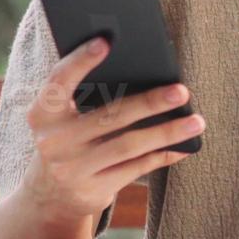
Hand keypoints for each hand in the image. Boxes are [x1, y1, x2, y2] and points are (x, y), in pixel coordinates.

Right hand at [19, 36, 202, 221]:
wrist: (49, 197)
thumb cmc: (67, 142)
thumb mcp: (62, 120)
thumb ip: (85, 96)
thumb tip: (143, 71)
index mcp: (42, 114)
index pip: (59, 81)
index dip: (80, 61)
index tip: (105, 41)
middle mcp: (53, 142)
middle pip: (109, 116)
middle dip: (150, 103)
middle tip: (181, 91)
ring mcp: (72, 169)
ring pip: (129, 145)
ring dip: (167, 132)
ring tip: (196, 121)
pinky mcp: (93, 190)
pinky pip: (136, 168)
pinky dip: (163, 155)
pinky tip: (185, 145)